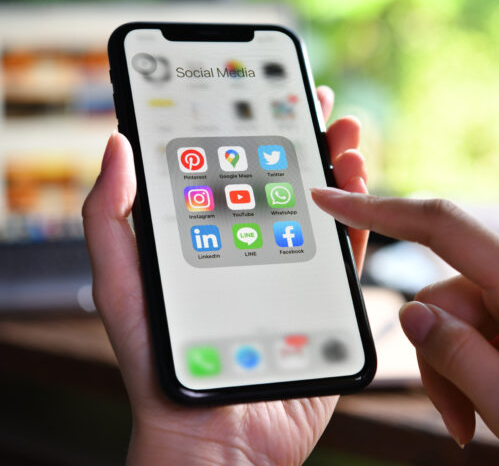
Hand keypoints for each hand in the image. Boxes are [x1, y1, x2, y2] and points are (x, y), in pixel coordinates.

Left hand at [82, 86, 368, 465]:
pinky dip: (358, 218)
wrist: (215, 439)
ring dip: (338, 167)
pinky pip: (346, 254)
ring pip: (321, 209)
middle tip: (319, 103)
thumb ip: (114, 218)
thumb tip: (115, 145)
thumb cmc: (161, 367)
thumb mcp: (122, 286)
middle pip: (285, 181)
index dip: (251, 128)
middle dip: (305, 137)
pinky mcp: (325, 302)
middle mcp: (255, 248)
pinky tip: (359, 188)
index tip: (267, 92)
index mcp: (211, 238)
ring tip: (345, 136)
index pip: (235, 169)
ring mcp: (293, 273)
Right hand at [311, 190, 498, 465]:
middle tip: (459, 421)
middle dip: (440, 357)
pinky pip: (490, 321)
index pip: (442, 228)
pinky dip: (482, 361)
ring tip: (481, 420)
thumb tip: (409, 313)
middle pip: (448, 297)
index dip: (378, 210)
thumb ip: (456, 357)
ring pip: (465, 315)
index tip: (331, 199)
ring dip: (461, 368)